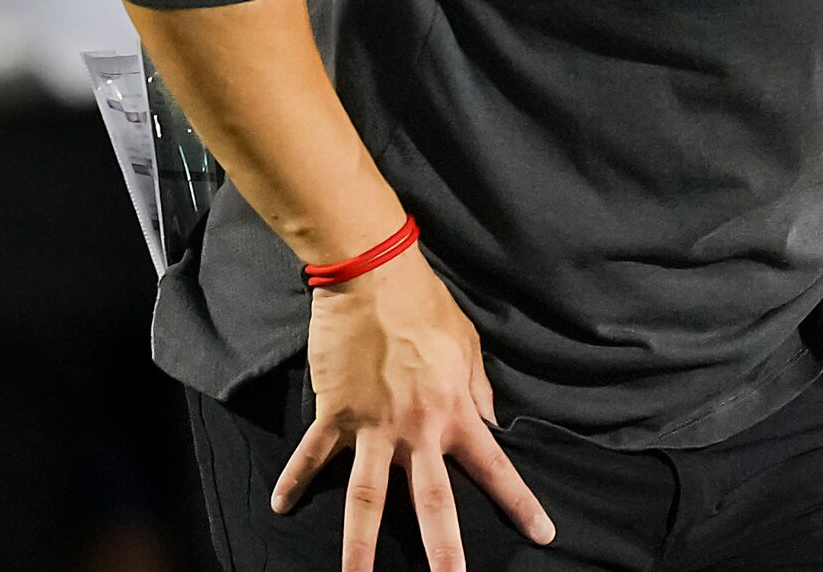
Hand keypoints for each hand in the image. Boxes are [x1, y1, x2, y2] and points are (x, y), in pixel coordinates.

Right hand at [278, 243, 554, 570]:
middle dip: (442, 550)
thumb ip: (479, 389)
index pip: (495, 466)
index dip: (520, 502)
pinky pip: (312, 456)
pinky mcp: (334, 414)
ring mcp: (372, 427)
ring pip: (366, 499)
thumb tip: (491, 422)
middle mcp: (416, 430)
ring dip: (358, 545)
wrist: (373, 277)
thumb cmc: (426, 306)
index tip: (542, 533)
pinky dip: (294, 480)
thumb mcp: (468, 345)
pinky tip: (279, 505)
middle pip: (431, 502)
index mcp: (456, 412)